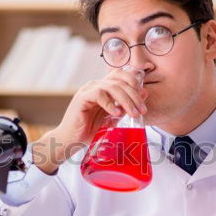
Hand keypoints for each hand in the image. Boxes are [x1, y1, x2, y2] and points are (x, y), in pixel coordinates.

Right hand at [32, 68, 147, 173]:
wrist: (71, 140)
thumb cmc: (91, 129)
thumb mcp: (114, 117)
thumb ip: (125, 105)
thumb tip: (144, 93)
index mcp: (103, 87)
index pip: (121, 75)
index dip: (134, 83)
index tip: (143, 99)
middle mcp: (96, 85)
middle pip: (119, 81)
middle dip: (134, 96)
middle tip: (142, 110)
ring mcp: (88, 90)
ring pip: (111, 87)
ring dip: (125, 100)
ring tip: (132, 113)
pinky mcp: (81, 98)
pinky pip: (99, 94)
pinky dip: (110, 103)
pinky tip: (117, 113)